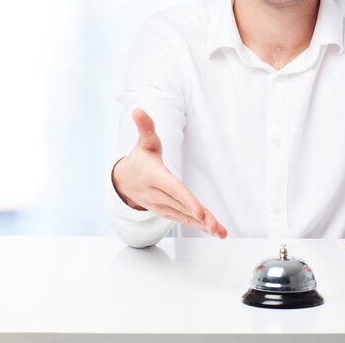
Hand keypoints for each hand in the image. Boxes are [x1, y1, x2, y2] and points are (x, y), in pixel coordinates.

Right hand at [112, 108, 226, 238]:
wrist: (124, 180)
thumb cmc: (140, 158)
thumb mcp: (144, 141)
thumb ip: (145, 127)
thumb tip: (139, 110)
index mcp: (155, 177)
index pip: (174, 189)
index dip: (187, 200)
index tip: (199, 211)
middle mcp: (158, 194)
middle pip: (182, 207)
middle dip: (200, 217)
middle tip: (216, 227)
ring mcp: (162, 205)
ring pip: (185, 217)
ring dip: (203, 226)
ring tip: (220, 233)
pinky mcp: (166, 211)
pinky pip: (184, 220)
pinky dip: (198, 226)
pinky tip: (213, 231)